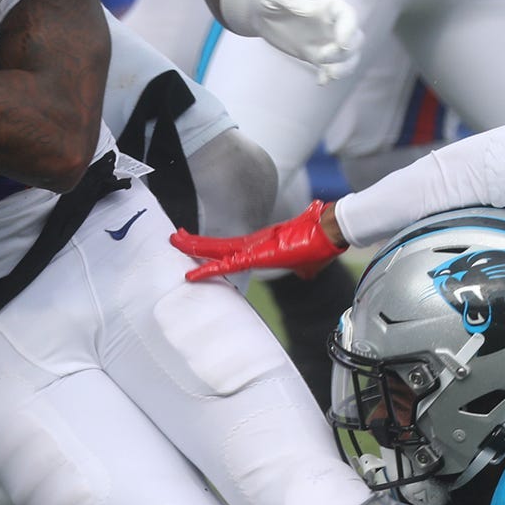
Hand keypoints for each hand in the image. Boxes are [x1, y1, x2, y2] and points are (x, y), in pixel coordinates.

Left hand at [172, 201, 344, 281]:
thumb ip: (301, 269)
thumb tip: (305, 274)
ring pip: (217, 249)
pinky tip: (193, 274)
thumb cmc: (320, 244)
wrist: (330, 231)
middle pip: (216, 246)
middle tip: (174, 238)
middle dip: (194, 244)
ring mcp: (254, 247)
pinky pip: (228, 264)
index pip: (228, 250)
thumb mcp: (306, 265)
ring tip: (175, 241)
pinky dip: (210, 269)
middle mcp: (253, 245)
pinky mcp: (258, 253)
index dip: (210, 251)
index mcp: (260, 248)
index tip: (192, 247)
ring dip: (195, 247)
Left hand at [218, 0, 360, 82]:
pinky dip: (327, 76)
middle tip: (322, 57)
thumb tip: (310, 9)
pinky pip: (328, 67)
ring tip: (330, 75)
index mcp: (327, 5)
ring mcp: (325, 40)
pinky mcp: (315, 54)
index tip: (341, 43)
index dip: (349, 30)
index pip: (347, 16)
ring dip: (343, 67)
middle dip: (346, 52)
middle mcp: (331, 24)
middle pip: (354, 39)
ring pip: (347, 56)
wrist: (258, 8)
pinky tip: (321, 82)